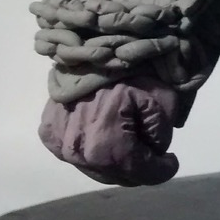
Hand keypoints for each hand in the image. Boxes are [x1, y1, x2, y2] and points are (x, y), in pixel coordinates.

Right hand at [38, 77, 179, 185]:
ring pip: (95, 168)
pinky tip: (110, 137)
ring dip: (118, 163)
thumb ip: (160, 134)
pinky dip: (96, 152)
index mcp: (104, 142)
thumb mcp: (162, 100)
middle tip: (155, 157)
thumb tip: (154, 152)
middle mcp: (75, 149)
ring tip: (135, 147)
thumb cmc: (134, 68)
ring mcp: (57, 141)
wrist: (95, 45)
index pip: (138, 171)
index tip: (171, 163)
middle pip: (115, 174)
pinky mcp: (48, 131)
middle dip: (140, 168)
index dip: (160, 171)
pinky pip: (75, 153)